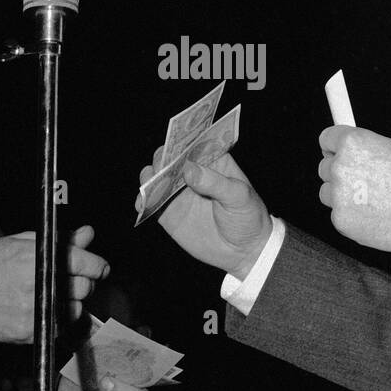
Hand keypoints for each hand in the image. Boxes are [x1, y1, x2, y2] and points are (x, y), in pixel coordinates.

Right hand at [0, 225, 108, 343]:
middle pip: (84, 287)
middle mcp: (40, 285)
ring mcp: (36, 311)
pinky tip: (45, 308)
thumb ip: (60, 240)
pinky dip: (59, 319)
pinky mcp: (32, 332)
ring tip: (55, 294)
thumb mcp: (22, 242)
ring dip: (72, 302)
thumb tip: (87, 233)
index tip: (99, 267)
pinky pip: (60, 327)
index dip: (97, 265)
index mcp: (39, 259)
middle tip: (72, 279)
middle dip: (84, 282)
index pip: (85, 262)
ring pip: (76, 309)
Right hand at [138, 148, 271, 280]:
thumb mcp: (239, 197)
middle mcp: (192, 172)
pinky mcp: (169, 212)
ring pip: (156, 177)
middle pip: (170, 157)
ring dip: (149, 177)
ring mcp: (179, 192)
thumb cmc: (248, 217)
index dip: (182, 139)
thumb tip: (188, 169)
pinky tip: (142, 203)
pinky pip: (151, 202)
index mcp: (212, 161)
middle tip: (162, 167)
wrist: (245, 251)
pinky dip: (143, 201)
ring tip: (150, 184)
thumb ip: (215, 182)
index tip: (175, 142)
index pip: (193, 143)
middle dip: (162, 158)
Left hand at [317, 126, 390, 252]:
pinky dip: (352, 216)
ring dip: (343, 196)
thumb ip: (371, 149)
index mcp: (353, 142)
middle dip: (341, 173)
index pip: (326, 139)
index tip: (337, 152)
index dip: (334, 147)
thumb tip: (360, 154)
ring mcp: (338, 195)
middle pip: (325, 167)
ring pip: (328, 193)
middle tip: (363, 180)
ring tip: (372, 201)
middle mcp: (341, 166)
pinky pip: (338, 215)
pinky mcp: (341, 220)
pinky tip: (374, 216)